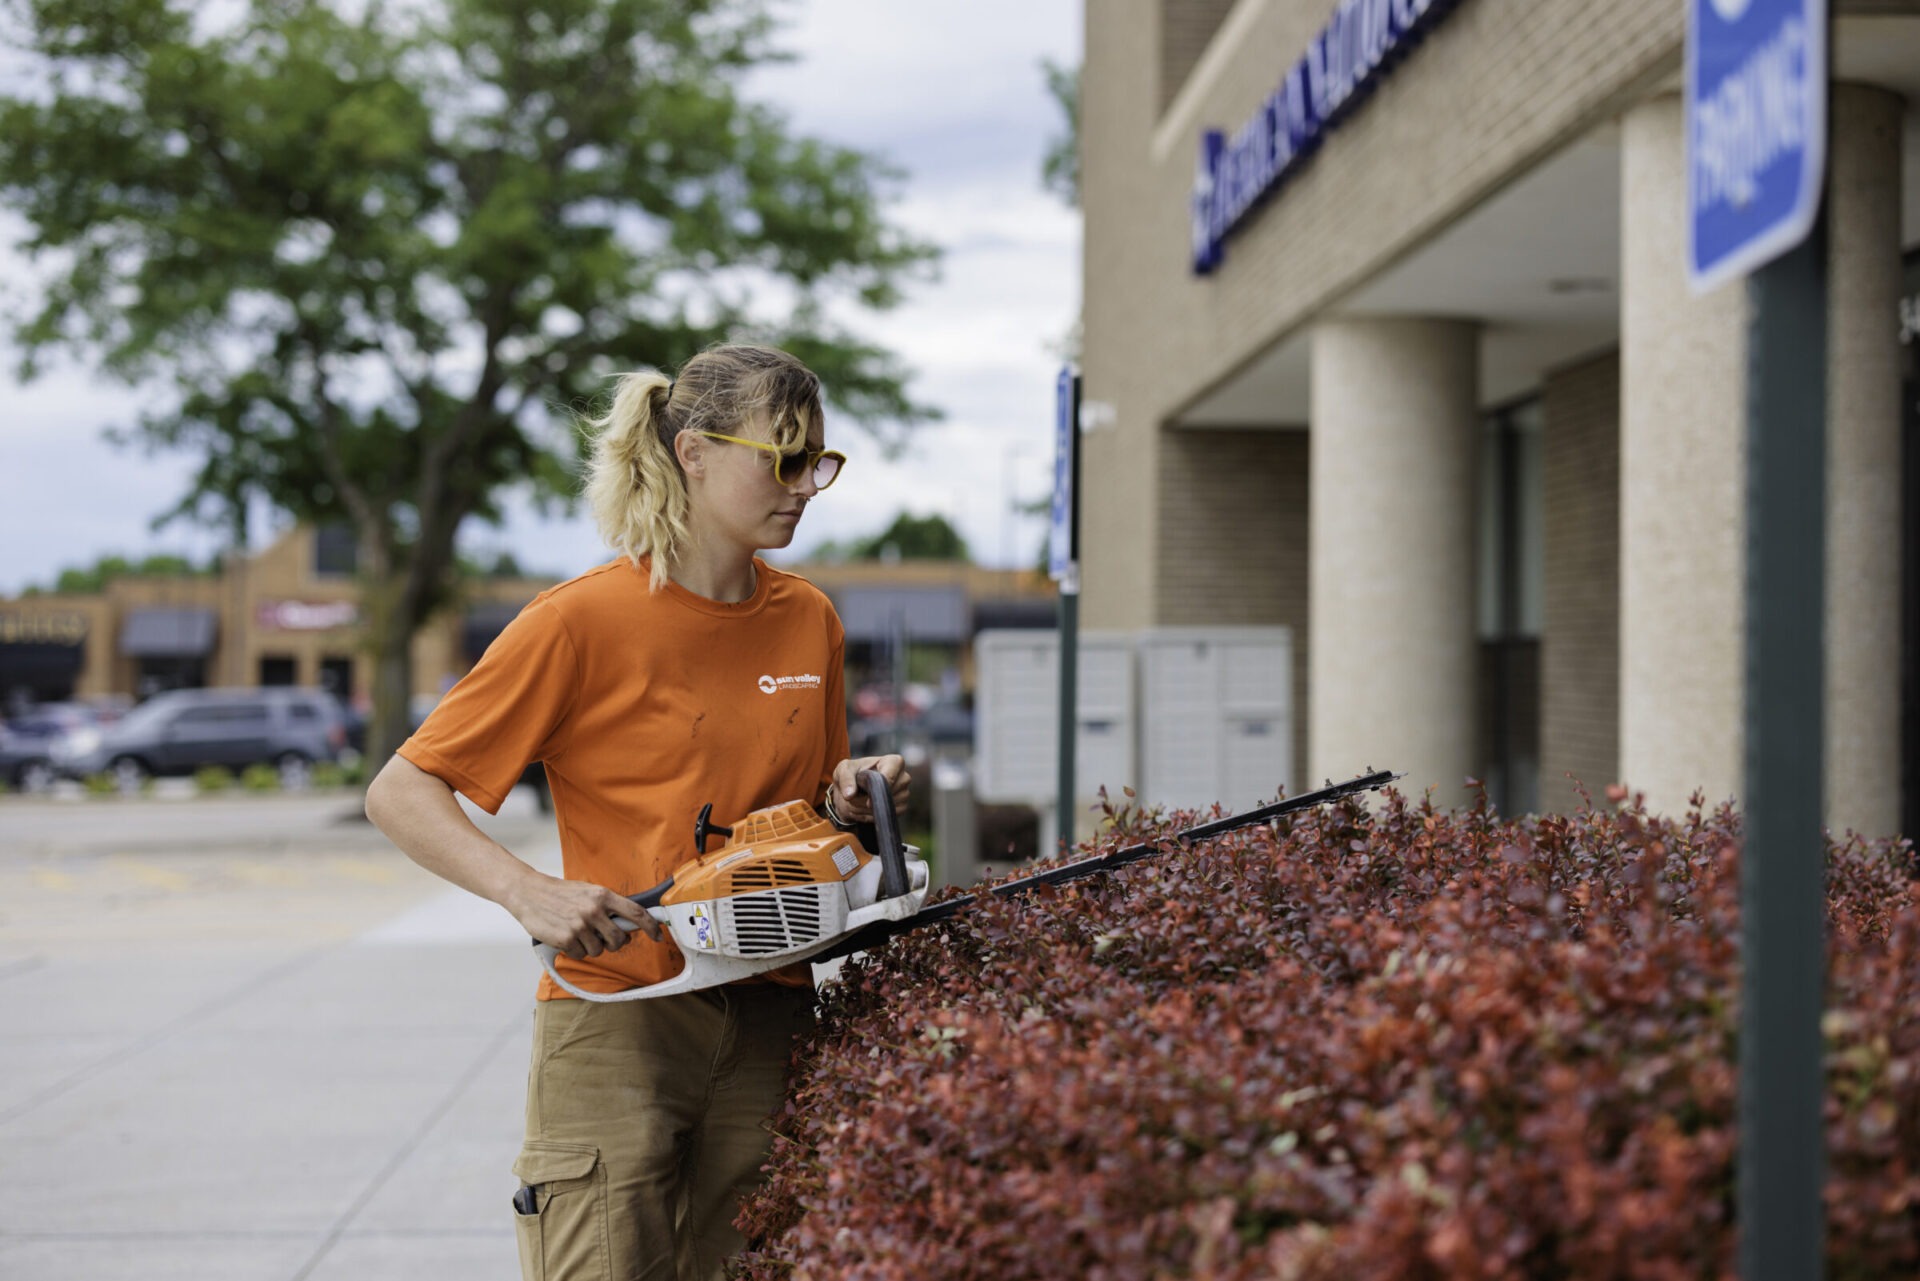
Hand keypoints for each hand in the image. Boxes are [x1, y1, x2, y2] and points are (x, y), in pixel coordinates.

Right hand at [507, 871, 661, 959]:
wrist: (529, 893)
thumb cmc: (560, 893)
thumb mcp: (589, 892)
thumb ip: (608, 906)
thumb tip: (630, 925)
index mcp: (603, 896)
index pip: (636, 913)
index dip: (651, 926)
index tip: (658, 935)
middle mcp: (594, 910)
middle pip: (619, 939)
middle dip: (615, 944)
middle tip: (604, 938)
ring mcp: (580, 926)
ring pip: (599, 950)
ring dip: (591, 947)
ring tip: (578, 933)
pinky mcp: (566, 939)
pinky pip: (581, 955)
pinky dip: (575, 951)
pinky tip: (566, 937)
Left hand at [830, 754, 911, 823]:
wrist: (856, 788)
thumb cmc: (853, 774)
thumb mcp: (843, 770)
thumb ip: (845, 779)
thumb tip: (849, 795)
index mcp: (894, 762)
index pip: (890, 777)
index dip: (876, 789)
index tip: (866, 799)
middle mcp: (903, 778)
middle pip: (885, 795)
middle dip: (865, 801)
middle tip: (853, 798)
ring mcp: (904, 794)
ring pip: (884, 808)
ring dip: (865, 810)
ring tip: (856, 802)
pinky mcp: (902, 808)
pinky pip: (885, 817)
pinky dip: (870, 817)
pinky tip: (862, 810)